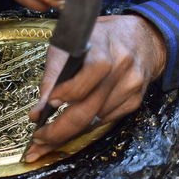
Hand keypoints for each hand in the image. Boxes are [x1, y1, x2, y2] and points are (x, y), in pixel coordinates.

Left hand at [24, 14, 166, 161]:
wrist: (140, 39)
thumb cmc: (97, 40)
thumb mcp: (70, 45)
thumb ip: (53, 75)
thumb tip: (38, 113)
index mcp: (103, 45)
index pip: (92, 70)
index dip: (68, 91)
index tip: (46, 105)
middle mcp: (122, 65)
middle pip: (90, 107)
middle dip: (60, 130)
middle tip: (39, 140)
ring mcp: (131, 85)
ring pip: (96, 119)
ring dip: (71, 132)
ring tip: (51, 136)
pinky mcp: (135, 100)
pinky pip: (107, 120)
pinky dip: (89, 124)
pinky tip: (77, 123)